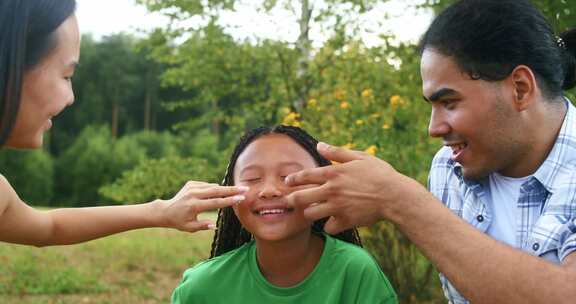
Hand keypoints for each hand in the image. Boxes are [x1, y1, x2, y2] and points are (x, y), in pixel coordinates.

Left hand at [159, 181, 247, 231]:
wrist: (165, 210)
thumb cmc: (179, 221)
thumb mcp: (190, 228)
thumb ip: (203, 226)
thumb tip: (215, 225)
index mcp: (194, 206)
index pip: (216, 202)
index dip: (230, 200)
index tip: (241, 198)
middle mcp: (194, 194)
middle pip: (217, 191)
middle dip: (233, 189)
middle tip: (245, 188)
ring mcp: (192, 187)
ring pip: (213, 186)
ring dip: (225, 189)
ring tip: (237, 190)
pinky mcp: (191, 183)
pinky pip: (207, 185)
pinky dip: (213, 188)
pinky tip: (218, 192)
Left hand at [285, 142, 421, 233]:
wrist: (395, 196)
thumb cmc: (379, 173)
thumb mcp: (360, 157)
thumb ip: (337, 152)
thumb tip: (319, 145)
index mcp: (333, 173)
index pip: (304, 176)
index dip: (293, 179)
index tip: (288, 181)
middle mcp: (332, 190)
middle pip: (300, 197)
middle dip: (292, 199)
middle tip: (290, 200)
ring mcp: (338, 207)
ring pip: (310, 214)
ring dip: (310, 212)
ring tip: (313, 210)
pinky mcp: (346, 221)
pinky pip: (328, 228)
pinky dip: (329, 225)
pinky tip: (333, 220)